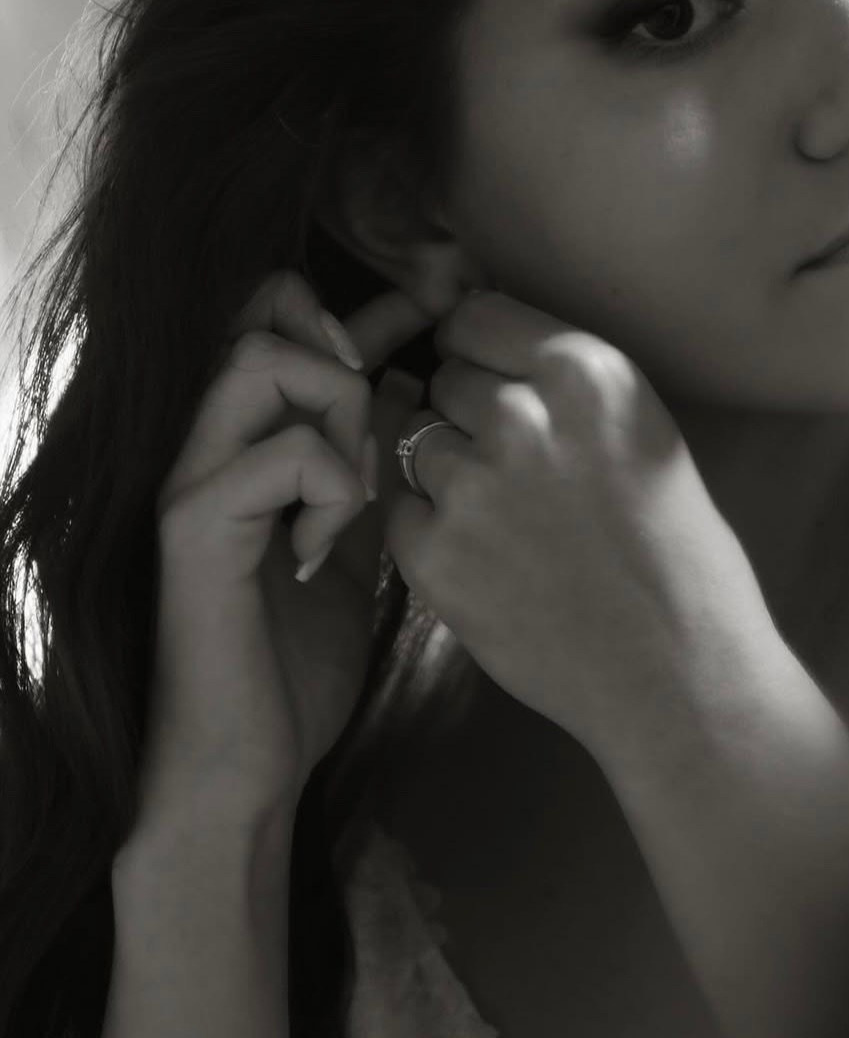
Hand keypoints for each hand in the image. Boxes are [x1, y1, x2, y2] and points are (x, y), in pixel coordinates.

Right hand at [141, 271, 434, 823]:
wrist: (245, 767)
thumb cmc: (295, 663)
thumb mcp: (350, 542)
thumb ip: (365, 465)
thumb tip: (405, 384)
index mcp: (240, 446)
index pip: (281, 327)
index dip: (360, 308)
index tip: (433, 305)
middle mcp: (202, 447)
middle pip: (263, 320)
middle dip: (344, 346)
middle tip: (386, 411)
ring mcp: (189, 481)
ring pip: (259, 361)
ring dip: (334, 411)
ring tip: (356, 490)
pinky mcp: (193, 527)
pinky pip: (281, 453)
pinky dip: (331, 488)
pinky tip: (323, 554)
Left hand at [383, 291, 775, 769]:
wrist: (681, 674)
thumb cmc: (680, 553)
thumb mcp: (644, 430)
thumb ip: (566, 385)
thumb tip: (481, 345)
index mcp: (584, 371)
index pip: (475, 317)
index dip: (479, 353)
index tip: (493, 382)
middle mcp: (520, 414)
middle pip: (447, 380)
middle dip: (469, 415)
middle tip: (518, 471)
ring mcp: (470, 486)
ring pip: (417, 443)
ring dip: (449, 474)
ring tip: (508, 524)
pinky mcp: (434, 556)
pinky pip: (400, 511)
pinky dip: (431, 533)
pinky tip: (488, 563)